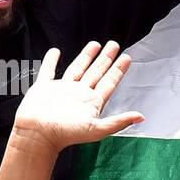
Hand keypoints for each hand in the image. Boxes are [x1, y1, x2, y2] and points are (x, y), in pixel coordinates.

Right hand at [12, 42, 143, 155]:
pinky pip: (48, 70)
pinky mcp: (44, 87)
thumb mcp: (97, 129)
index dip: (118, 70)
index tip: (127, 58)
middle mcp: (78, 94)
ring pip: (77, 68)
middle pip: (96, 72)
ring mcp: (62, 90)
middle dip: (106, 59)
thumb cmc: (66, 134)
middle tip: (114, 45)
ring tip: (95, 44)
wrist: (38, 135)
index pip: (109, 82)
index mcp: (91, 102)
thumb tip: (141, 116)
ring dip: (86, 56)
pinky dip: (51, 60)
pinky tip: (56, 52)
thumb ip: (119, 122)